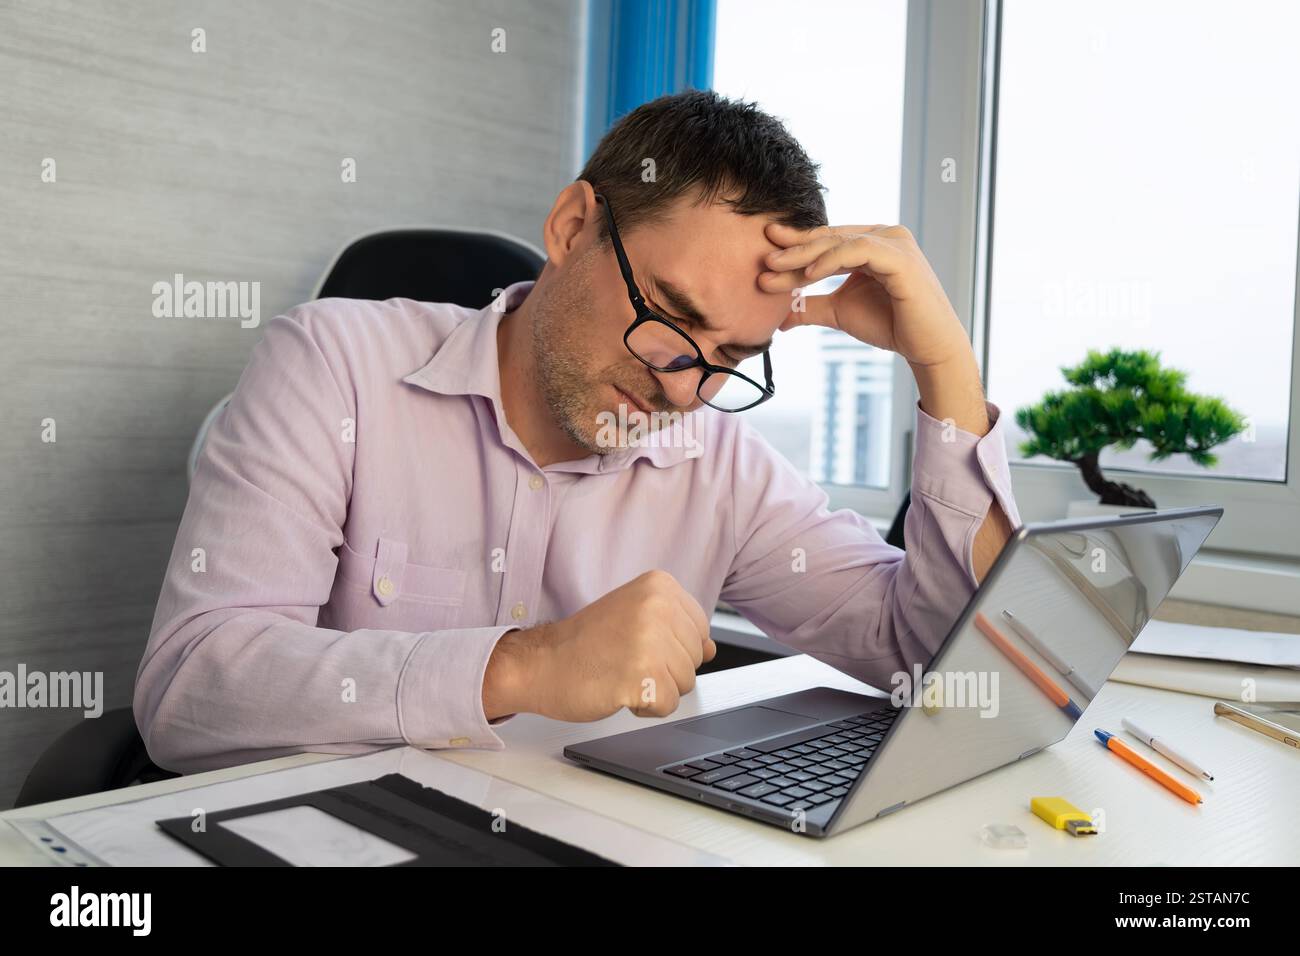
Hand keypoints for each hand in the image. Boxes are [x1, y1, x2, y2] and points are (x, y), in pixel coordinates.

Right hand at [483, 570, 716, 722]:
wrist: (540, 663)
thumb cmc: (584, 643)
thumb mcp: (635, 617)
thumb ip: (677, 628)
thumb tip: (711, 648)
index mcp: (659, 585)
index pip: (700, 628)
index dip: (673, 646)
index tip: (637, 641)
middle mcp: (657, 607)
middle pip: (695, 658)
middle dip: (665, 668)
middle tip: (624, 658)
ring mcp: (649, 641)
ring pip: (685, 683)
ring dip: (655, 688)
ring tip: (621, 672)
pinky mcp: (641, 677)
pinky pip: (668, 705)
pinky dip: (646, 707)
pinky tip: (619, 689)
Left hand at [759, 223, 969, 367]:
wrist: (926, 347)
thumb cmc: (890, 325)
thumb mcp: (840, 311)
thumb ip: (811, 306)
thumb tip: (778, 317)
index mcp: (871, 242)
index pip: (826, 239)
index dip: (795, 245)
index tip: (765, 253)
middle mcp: (884, 235)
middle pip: (828, 238)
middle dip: (793, 249)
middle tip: (763, 259)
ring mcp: (894, 243)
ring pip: (839, 242)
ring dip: (805, 255)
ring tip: (775, 267)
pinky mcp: (901, 258)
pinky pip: (859, 251)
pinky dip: (831, 260)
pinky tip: (809, 273)